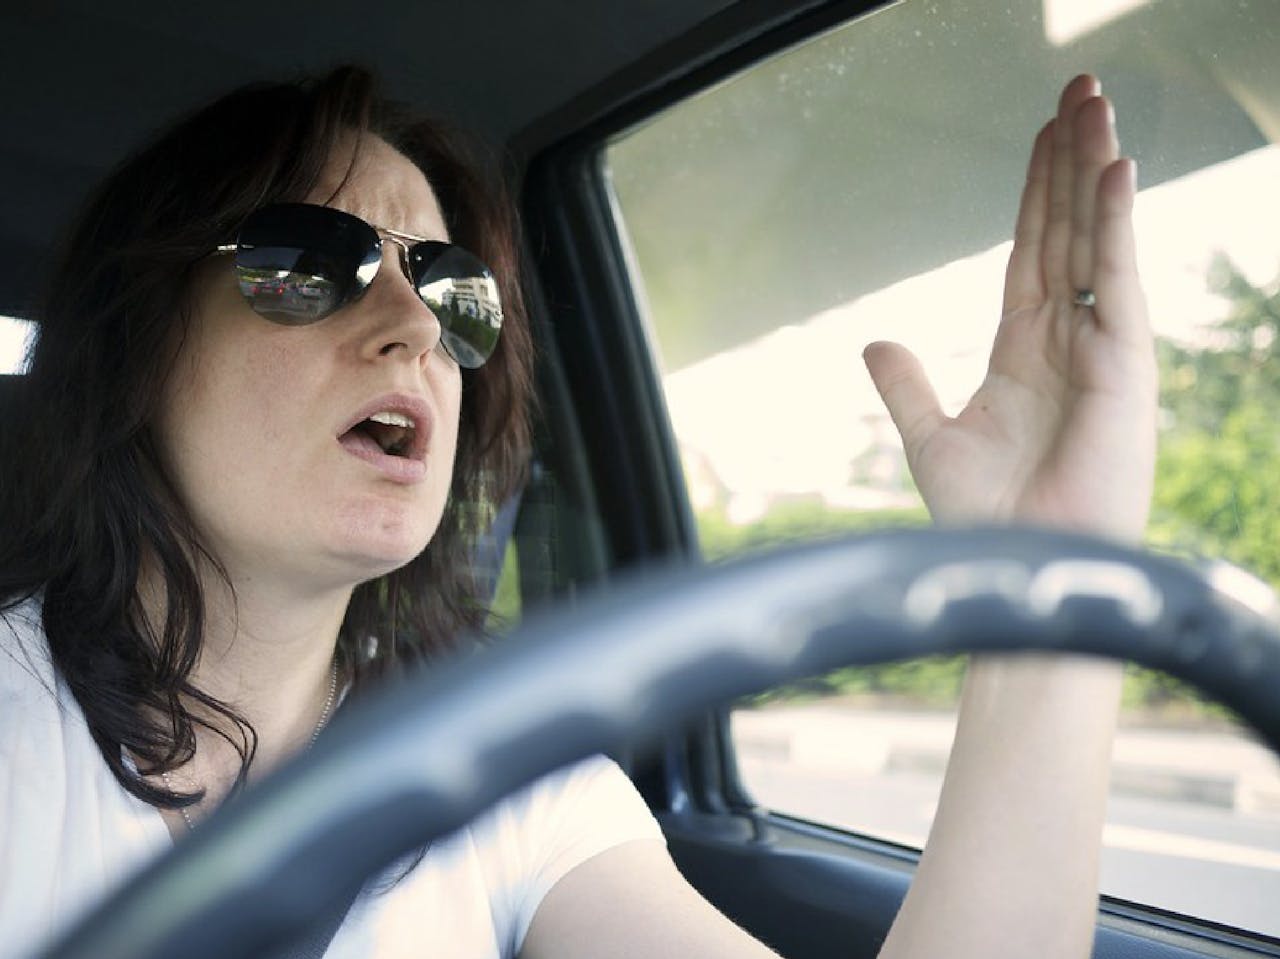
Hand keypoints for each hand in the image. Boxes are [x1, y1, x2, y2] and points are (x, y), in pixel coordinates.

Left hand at [864, 75, 1156, 540]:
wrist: (1016, 568)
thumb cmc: (983, 518)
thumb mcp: (931, 440)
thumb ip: (907, 387)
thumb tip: (873, 341)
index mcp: (1024, 349)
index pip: (1033, 249)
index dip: (1036, 191)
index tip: (1042, 132)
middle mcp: (1067, 338)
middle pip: (1069, 228)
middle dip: (1071, 159)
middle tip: (1078, 88)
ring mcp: (1100, 348)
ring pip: (1095, 240)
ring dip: (1094, 170)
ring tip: (1093, 103)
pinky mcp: (1124, 366)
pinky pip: (1116, 280)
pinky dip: (1115, 226)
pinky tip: (1113, 170)